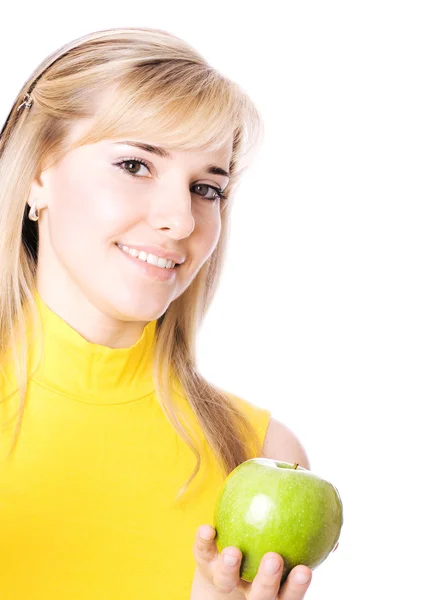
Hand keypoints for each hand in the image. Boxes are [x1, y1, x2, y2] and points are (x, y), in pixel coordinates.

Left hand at [191, 524, 312, 598]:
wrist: (222, 568)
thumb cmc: (267, 553)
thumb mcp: (289, 551)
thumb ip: (309, 544)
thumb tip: (337, 539)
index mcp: (273, 593)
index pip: (288, 596)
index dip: (296, 587)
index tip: (305, 570)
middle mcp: (249, 592)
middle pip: (260, 595)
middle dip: (267, 580)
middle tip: (273, 558)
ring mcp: (225, 582)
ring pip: (226, 582)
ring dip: (229, 567)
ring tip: (233, 552)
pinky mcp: (205, 567)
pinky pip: (202, 554)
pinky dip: (203, 542)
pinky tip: (208, 528)